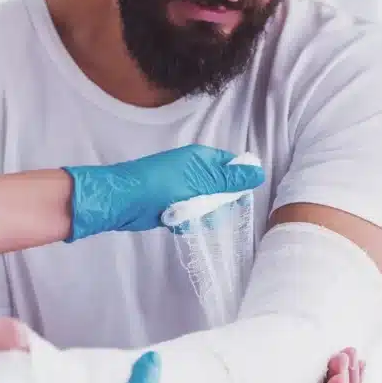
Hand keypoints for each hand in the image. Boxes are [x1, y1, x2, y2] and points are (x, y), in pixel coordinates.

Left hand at [64, 144, 264, 240]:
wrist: (123, 201)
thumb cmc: (161, 187)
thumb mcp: (200, 182)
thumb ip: (229, 180)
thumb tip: (257, 172)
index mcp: (201, 158)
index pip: (232, 166)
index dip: (240, 181)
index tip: (243, 198)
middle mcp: (193, 170)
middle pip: (222, 188)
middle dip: (220, 203)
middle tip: (213, 211)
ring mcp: (182, 188)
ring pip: (208, 204)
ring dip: (203, 214)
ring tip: (191, 217)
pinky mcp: (172, 205)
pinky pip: (191, 214)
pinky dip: (188, 221)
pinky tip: (179, 224)